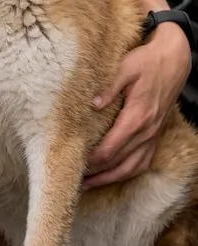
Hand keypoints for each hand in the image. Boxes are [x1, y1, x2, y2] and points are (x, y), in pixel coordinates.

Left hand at [84, 22, 191, 189]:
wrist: (174, 60)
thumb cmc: (146, 62)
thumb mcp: (125, 68)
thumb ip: (108, 87)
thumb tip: (92, 105)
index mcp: (136, 117)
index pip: (109, 148)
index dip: (90, 160)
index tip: (72, 164)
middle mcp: (146, 131)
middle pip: (118, 163)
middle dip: (95, 174)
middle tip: (72, 180)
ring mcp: (153, 135)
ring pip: (131, 168)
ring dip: (109, 178)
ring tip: (87, 185)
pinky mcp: (155, 135)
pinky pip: (142, 162)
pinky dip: (125, 173)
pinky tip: (111, 176)